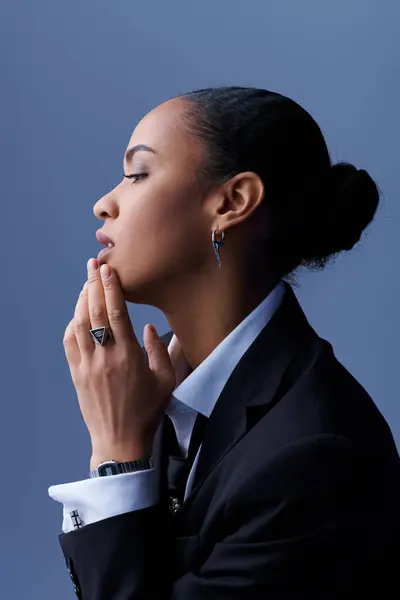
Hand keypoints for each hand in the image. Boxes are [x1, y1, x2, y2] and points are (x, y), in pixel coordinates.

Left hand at [63, 259, 175, 468]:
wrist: (120, 440)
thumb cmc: (147, 411)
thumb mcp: (166, 381)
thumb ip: (160, 351)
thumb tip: (148, 327)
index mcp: (128, 355)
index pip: (116, 313)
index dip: (111, 288)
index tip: (108, 270)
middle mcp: (104, 356)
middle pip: (94, 312)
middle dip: (93, 285)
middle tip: (93, 265)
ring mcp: (87, 365)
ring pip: (79, 324)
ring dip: (81, 301)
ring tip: (86, 284)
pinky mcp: (76, 374)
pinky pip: (70, 343)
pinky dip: (72, 324)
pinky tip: (77, 314)